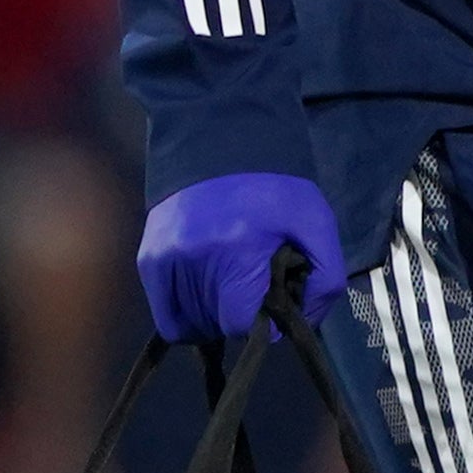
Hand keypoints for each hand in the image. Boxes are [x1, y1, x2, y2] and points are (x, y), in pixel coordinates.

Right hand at [138, 174, 347, 342]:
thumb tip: (300, 324)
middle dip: (238, 316)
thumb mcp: (317, 226)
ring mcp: (165, 260)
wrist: (224, 147)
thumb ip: (324, 280)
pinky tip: (207, 299)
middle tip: (252, 290)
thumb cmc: (276, 190)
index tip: (272, 306)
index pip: (239, 323)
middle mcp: (194, 259)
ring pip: (189, 324)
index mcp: (238, 252)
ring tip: (229, 288)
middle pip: (215, 325)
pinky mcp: (148, 260)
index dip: (262, 323)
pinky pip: (165, 316)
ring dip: (213, 318)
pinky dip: (186, 317)